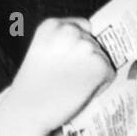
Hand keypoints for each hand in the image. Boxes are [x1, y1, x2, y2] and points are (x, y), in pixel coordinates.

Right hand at [0, 19, 113, 135]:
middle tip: (70, 78)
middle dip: (86, 60)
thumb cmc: (31, 88)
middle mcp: (70, 31)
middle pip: (93, 42)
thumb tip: (87, 48)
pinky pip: (109, 72)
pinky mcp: (99, 65)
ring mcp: (85, 47)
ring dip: (93, 71)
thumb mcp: (40, 52)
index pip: (82, 27)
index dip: (79, 46)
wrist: (27, 110)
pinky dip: (100, 84)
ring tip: (74, 86)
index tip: (70, 60)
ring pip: (101, 57)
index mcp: (52, 25)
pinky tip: (82, 91)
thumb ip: (61, 43)